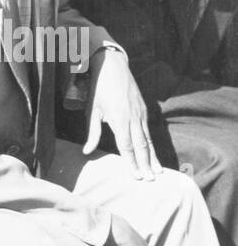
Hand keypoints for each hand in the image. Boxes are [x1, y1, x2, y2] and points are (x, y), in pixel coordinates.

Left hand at [84, 47, 161, 179]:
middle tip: (150, 179)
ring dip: (152, 156)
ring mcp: (141, 113)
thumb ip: (92, 133)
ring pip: (148, 139)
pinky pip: (149, 131)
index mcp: (120, 119)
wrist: (112, 67)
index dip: (131, 162)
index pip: (126, 145)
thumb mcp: (92, 111)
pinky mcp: (145, 110)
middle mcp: (134, 117)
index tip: (135, 175)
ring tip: (158, 171)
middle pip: (141, 145)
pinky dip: (152, 144)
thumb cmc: (98, 89)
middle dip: (145, 163)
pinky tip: (153, 155)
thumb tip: (86, 152)